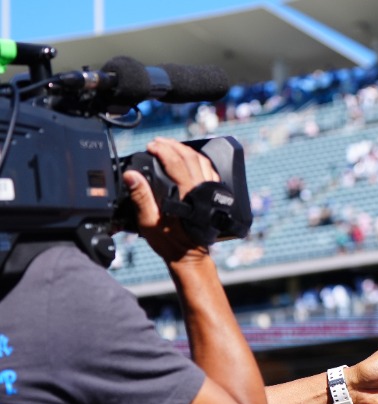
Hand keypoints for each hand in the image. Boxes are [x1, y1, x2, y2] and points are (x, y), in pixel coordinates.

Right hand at [122, 137, 219, 264]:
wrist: (190, 257)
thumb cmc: (170, 242)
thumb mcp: (149, 222)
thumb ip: (141, 197)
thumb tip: (131, 175)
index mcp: (187, 194)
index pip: (175, 162)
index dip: (162, 150)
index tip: (150, 146)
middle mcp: (202, 190)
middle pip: (190, 157)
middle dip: (173, 145)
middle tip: (158, 142)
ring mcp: (210, 192)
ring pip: (202, 162)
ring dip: (187, 150)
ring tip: (172, 146)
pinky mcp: (214, 197)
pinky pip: (210, 172)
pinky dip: (199, 161)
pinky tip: (190, 160)